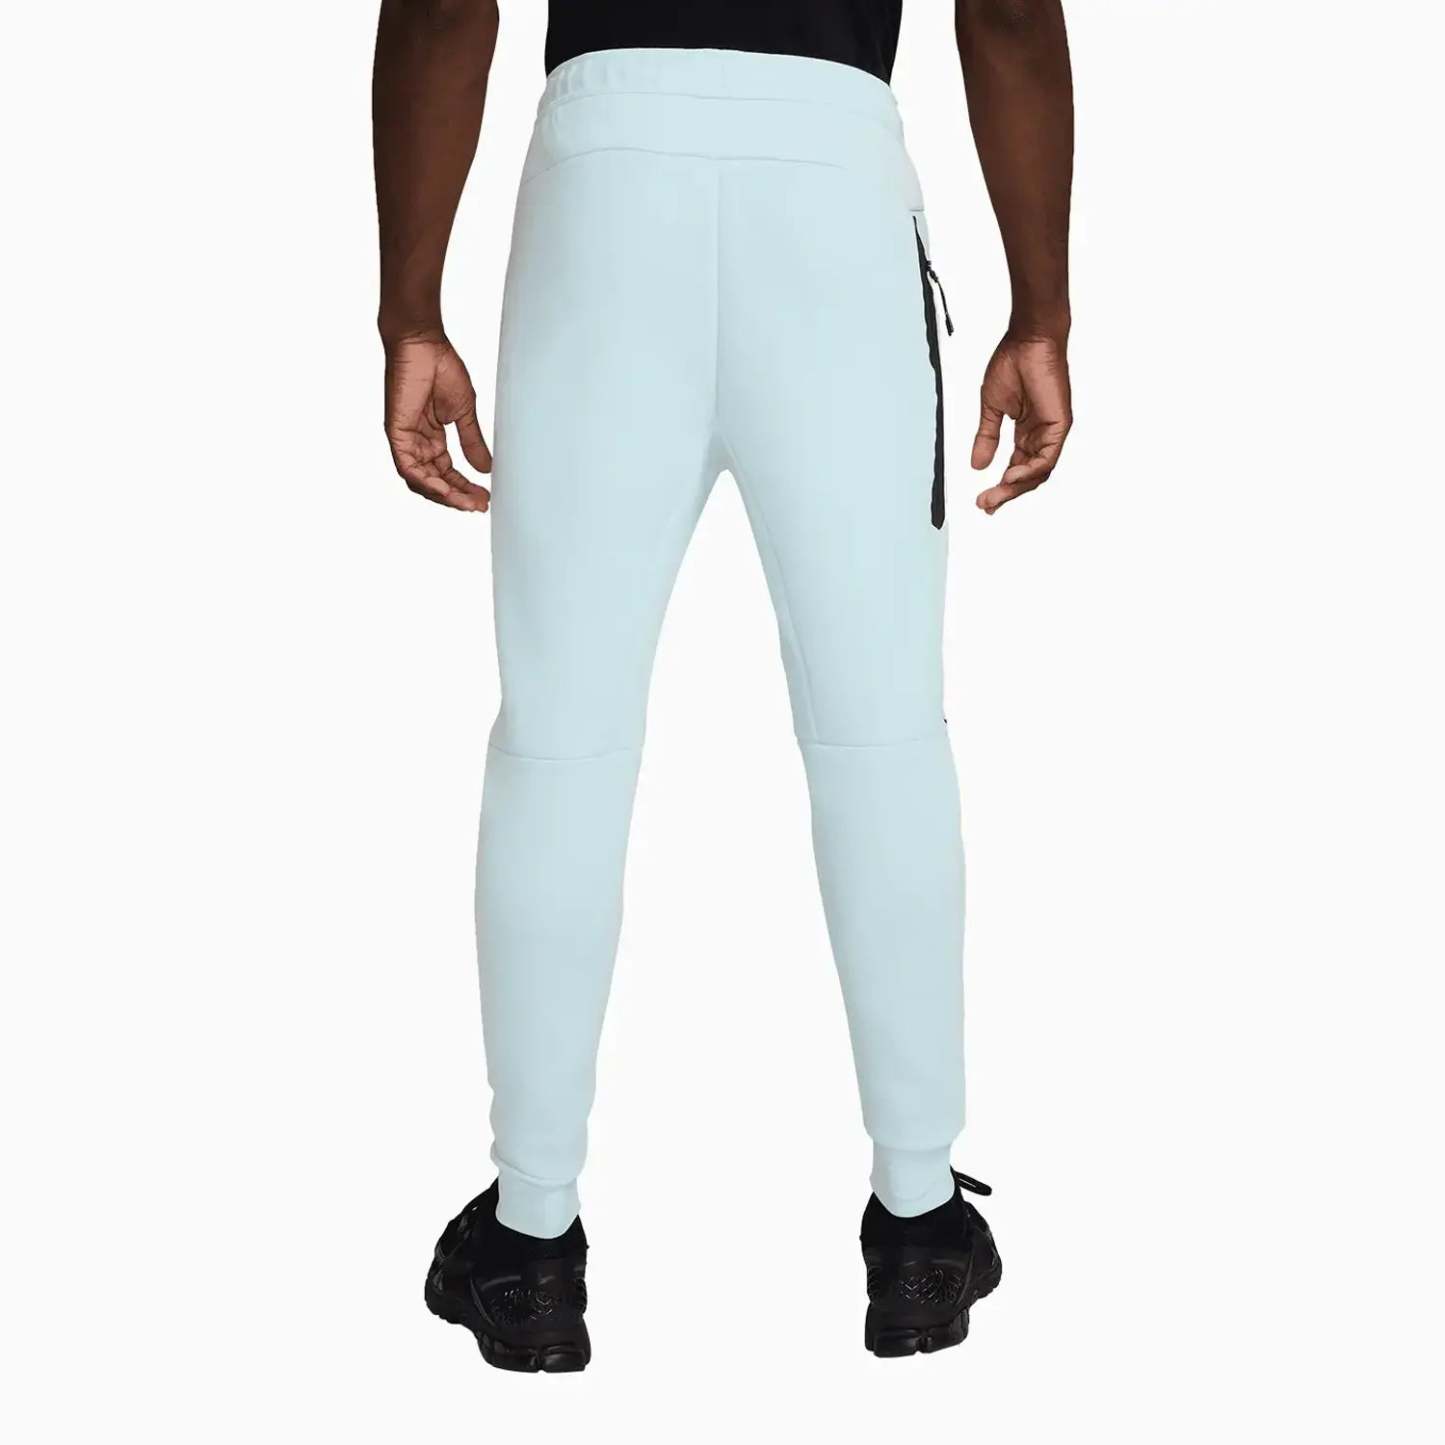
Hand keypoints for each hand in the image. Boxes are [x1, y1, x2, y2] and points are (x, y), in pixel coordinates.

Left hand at [384, 333, 491, 510]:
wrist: (423, 344)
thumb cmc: (440, 368)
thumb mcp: (464, 413)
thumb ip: (472, 441)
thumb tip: (485, 468)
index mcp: (431, 438)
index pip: (447, 473)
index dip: (465, 488)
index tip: (485, 498)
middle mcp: (417, 442)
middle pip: (435, 481)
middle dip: (458, 497)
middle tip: (479, 506)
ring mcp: (405, 439)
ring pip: (421, 480)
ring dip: (444, 495)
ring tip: (466, 503)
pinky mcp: (397, 433)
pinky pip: (408, 468)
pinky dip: (426, 482)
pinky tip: (445, 491)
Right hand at [971, 334, 1072, 514]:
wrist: (1028, 340)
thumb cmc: (1012, 364)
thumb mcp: (991, 409)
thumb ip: (987, 437)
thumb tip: (977, 466)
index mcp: (1026, 432)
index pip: (1016, 468)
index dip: (1000, 487)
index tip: (982, 501)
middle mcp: (1040, 436)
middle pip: (1026, 476)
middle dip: (1005, 493)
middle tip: (986, 506)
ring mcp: (1052, 432)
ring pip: (1037, 473)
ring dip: (1015, 488)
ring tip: (994, 497)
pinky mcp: (1060, 426)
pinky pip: (1046, 459)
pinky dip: (1028, 472)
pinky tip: (1009, 478)